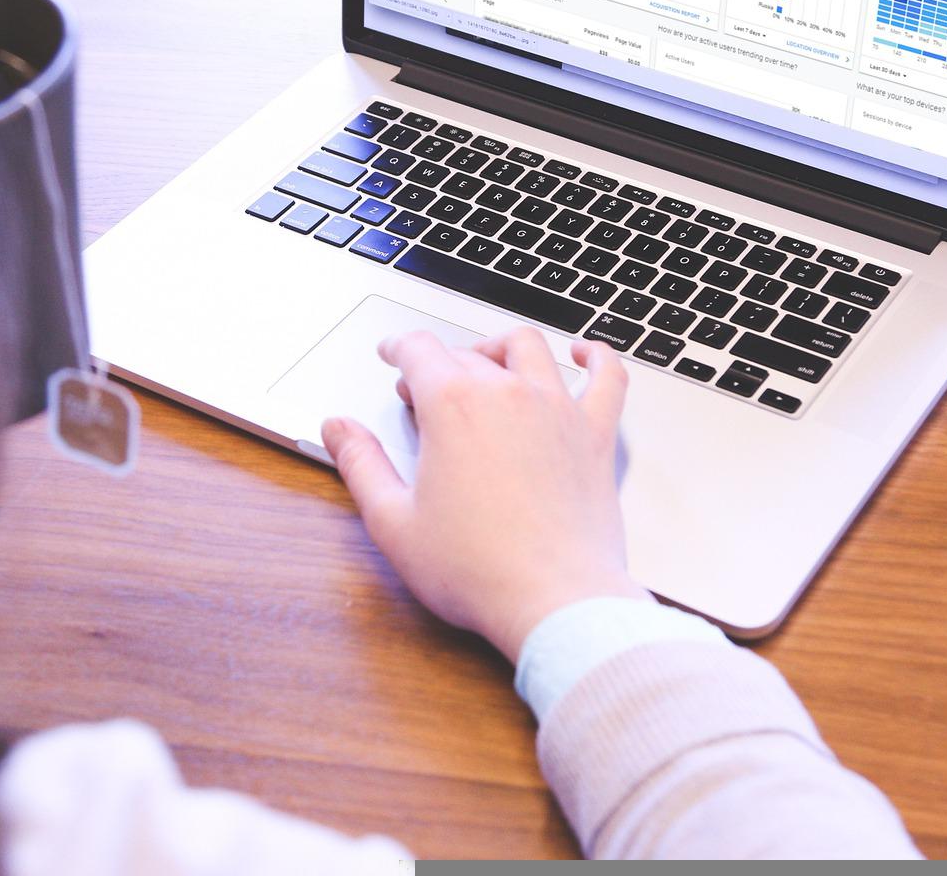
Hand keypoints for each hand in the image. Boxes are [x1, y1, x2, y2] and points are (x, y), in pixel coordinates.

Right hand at [321, 328, 650, 662]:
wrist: (555, 601)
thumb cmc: (477, 571)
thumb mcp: (394, 522)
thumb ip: (361, 465)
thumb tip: (338, 428)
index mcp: (453, 407)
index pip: (419, 350)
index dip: (398, 347)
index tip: (392, 353)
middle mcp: (507, 394)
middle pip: (468, 353)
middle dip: (439, 363)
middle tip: (425, 389)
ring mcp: (557, 410)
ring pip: (529, 349)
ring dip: (501, 346)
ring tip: (487, 360)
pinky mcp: (596, 435)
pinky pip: (609, 377)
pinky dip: (599, 357)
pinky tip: (587, 353)